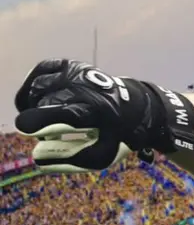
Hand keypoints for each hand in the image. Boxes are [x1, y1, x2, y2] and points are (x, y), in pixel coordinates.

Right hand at [13, 59, 193, 172]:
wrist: (137, 108)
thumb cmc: (117, 135)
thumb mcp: (102, 155)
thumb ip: (70, 160)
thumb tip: (38, 158)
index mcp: (91, 110)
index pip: (57, 112)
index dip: (36, 120)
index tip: (25, 127)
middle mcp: (82, 87)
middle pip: (41, 102)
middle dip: (38, 119)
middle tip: (47, 132)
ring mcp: (75, 73)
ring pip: (37, 86)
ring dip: (33, 104)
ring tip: (45, 117)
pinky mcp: (70, 65)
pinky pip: (40, 70)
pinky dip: (34, 85)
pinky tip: (38, 98)